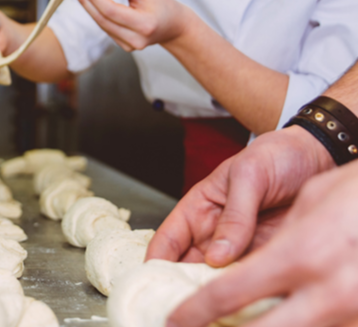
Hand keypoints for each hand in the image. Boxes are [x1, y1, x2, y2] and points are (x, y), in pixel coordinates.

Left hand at [78, 0, 189, 50]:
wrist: (174, 25)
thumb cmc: (163, 5)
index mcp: (145, 26)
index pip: (111, 11)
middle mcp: (136, 40)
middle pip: (103, 20)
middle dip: (88, 2)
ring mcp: (129, 46)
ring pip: (102, 25)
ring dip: (89, 8)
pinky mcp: (125, 47)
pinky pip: (107, 29)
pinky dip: (97, 14)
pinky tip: (90, 3)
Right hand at [167, 161, 357, 326]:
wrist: (320, 157)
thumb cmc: (276, 156)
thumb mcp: (251, 175)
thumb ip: (235, 215)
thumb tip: (216, 256)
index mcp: (198, 210)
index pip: (167, 241)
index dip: (155, 263)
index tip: (154, 282)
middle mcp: (213, 235)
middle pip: (186, 269)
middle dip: (182, 286)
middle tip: (186, 302)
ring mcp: (239, 250)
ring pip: (216, 280)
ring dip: (214, 292)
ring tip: (214, 303)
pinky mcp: (265, 259)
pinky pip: (249, 281)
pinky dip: (245, 292)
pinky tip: (244, 298)